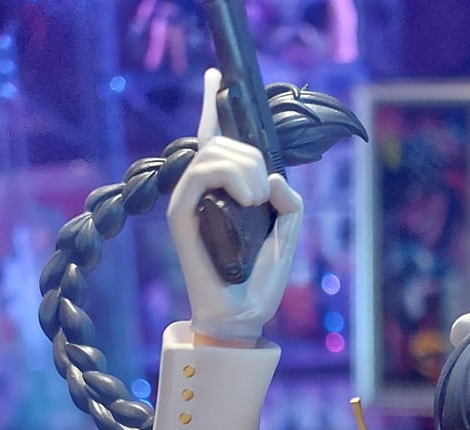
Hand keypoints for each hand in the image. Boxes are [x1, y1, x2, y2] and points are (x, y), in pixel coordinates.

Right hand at [167, 68, 302, 341]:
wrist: (243, 314)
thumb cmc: (262, 279)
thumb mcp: (288, 233)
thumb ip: (289, 200)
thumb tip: (270, 176)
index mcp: (226, 190)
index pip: (214, 138)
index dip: (212, 104)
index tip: (215, 74)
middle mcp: (204, 189)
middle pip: (222, 140)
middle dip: (250, 153)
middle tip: (263, 193)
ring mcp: (189, 198)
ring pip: (212, 150)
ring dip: (243, 168)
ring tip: (255, 201)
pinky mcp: (180, 211)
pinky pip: (200, 169)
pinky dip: (230, 177)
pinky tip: (246, 200)